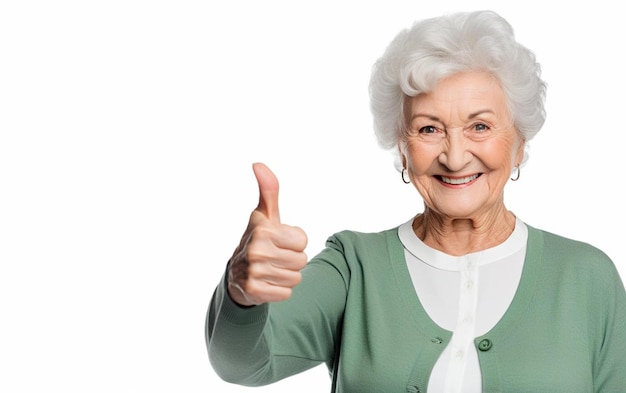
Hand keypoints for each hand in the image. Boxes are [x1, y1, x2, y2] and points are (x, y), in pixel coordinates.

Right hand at [226, 163, 307, 305]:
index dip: (295, 241)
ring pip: (296, 278)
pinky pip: (286, 293)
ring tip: (271, 269)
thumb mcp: (264, 215)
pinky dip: (279, 290)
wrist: (236, 274)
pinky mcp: (254, 291)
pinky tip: (266, 283)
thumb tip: (258, 164)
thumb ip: (268, 190)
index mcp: (262, 229)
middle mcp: (256, 249)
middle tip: (275, 257)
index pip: (302, 240)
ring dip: (286, 275)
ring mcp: (253, 271)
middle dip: (292, 260)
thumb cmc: (259, 239)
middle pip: (302, 260)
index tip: (279, 240)